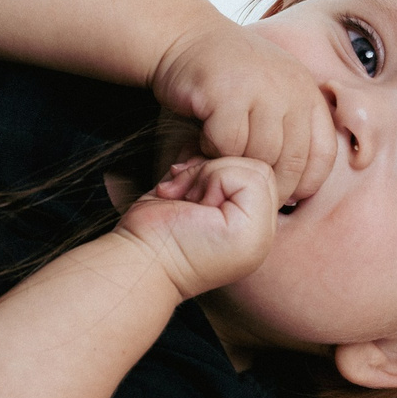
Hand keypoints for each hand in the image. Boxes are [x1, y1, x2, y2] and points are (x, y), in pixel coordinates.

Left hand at [114, 155, 277, 298]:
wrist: (135, 261)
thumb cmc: (152, 230)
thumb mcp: (189, 189)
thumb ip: (211, 168)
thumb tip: (216, 136)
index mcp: (248, 228)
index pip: (255, 174)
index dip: (219, 169)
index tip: (182, 189)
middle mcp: (261, 236)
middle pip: (259, 168)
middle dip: (214, 169)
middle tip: (182, 195)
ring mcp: (261, 236)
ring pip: (255, 168)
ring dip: (210, 174)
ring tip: (186, 202)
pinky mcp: (252, 231)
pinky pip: (247, 176)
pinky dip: (211, 178)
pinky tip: (191, 205)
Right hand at [151, 19, 335, 204]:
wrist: (185, 37)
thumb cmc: (225, 77)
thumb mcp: (271, 94)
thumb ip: (289, 129)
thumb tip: (297, 192)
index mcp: (307, 92)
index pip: (324, 153)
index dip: (306, 183)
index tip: (284, 195)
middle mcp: (291, 89)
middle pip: (291, 161)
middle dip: (268, 185)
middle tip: (244, 186)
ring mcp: (261, 90)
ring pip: (259, 156)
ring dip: (236, 165)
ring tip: (221, 157)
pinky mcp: (228, 94)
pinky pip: (227, 145)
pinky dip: (212, 150)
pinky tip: (203, 138)